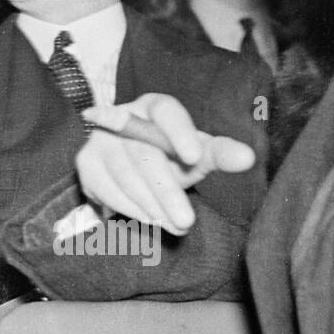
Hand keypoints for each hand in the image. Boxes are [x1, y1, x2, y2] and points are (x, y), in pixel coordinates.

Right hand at [76, 94, 255, 235]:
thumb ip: (219, 154)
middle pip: (144, 153)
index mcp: (155, 106)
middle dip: (166, 191)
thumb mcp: (197, 153)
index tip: (193, 157)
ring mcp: (100, 139)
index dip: (179, 132)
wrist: (131, 164)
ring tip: (174, 227)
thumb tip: (246, 157)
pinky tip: (150, 219)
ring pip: (126, 175)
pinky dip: (130, 209)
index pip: (166, 112)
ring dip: (151, 206)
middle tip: (186, 222)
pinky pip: (107, 189)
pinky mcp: (86, 162)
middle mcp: (122, 116)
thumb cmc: (170, 156)